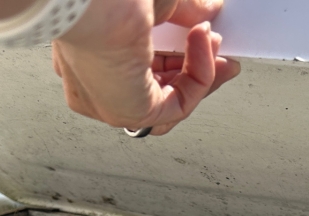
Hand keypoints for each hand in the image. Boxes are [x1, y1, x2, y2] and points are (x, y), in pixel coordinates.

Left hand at [52, 0, 239, 134]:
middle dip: (196, 68)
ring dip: (201, 72)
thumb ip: (184, 8)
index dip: (179, 55)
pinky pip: (177, 104)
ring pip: (169, 101)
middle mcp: (95, 82)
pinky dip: (199, 77)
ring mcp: (109, 101)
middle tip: (219, 46)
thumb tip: (208, 11)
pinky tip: (203, 44)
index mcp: (89, 54)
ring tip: (213, 42)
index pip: (142, 67)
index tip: (205, 37)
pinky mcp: (128, 112)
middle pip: (158, 88)